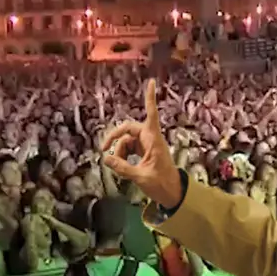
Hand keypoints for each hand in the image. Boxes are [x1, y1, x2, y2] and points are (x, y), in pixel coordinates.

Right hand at [101, 79, 182, 208]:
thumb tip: (106, 159)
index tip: (151, 82)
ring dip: (120, 152)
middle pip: (128, 129)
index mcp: (154, 139)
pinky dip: (123, 156)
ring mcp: (147, 145)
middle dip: (116, 138)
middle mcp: (150, 138)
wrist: (173, 193)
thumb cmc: (162, 184)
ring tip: (120, 168)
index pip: (152, 114)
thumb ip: (123, 168)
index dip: (150, 98)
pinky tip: (122, 168)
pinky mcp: (144, 152)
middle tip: (103, 148)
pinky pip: (129, 149)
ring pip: (126, 141)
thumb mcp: (141, 177)